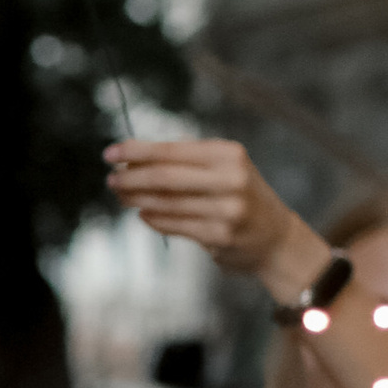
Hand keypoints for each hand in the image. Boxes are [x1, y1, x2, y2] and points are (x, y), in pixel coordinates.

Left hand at [102, 139, 326, 297]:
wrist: (277, 237)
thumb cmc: (241, 196)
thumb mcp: (224, 168)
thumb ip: (185, 163)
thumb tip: (132, 162)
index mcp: (229, 154)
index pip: (171, 150)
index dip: (136, 152)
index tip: (110, 154)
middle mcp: (230, 179)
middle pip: (165, 176)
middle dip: (131, 178)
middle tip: (111, 180)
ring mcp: (226, 210)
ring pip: (165, 203)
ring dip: (137, 199)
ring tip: (121, 195)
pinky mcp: (219, 236)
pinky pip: (173, 225)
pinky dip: (152, 219)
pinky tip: (141, 214)